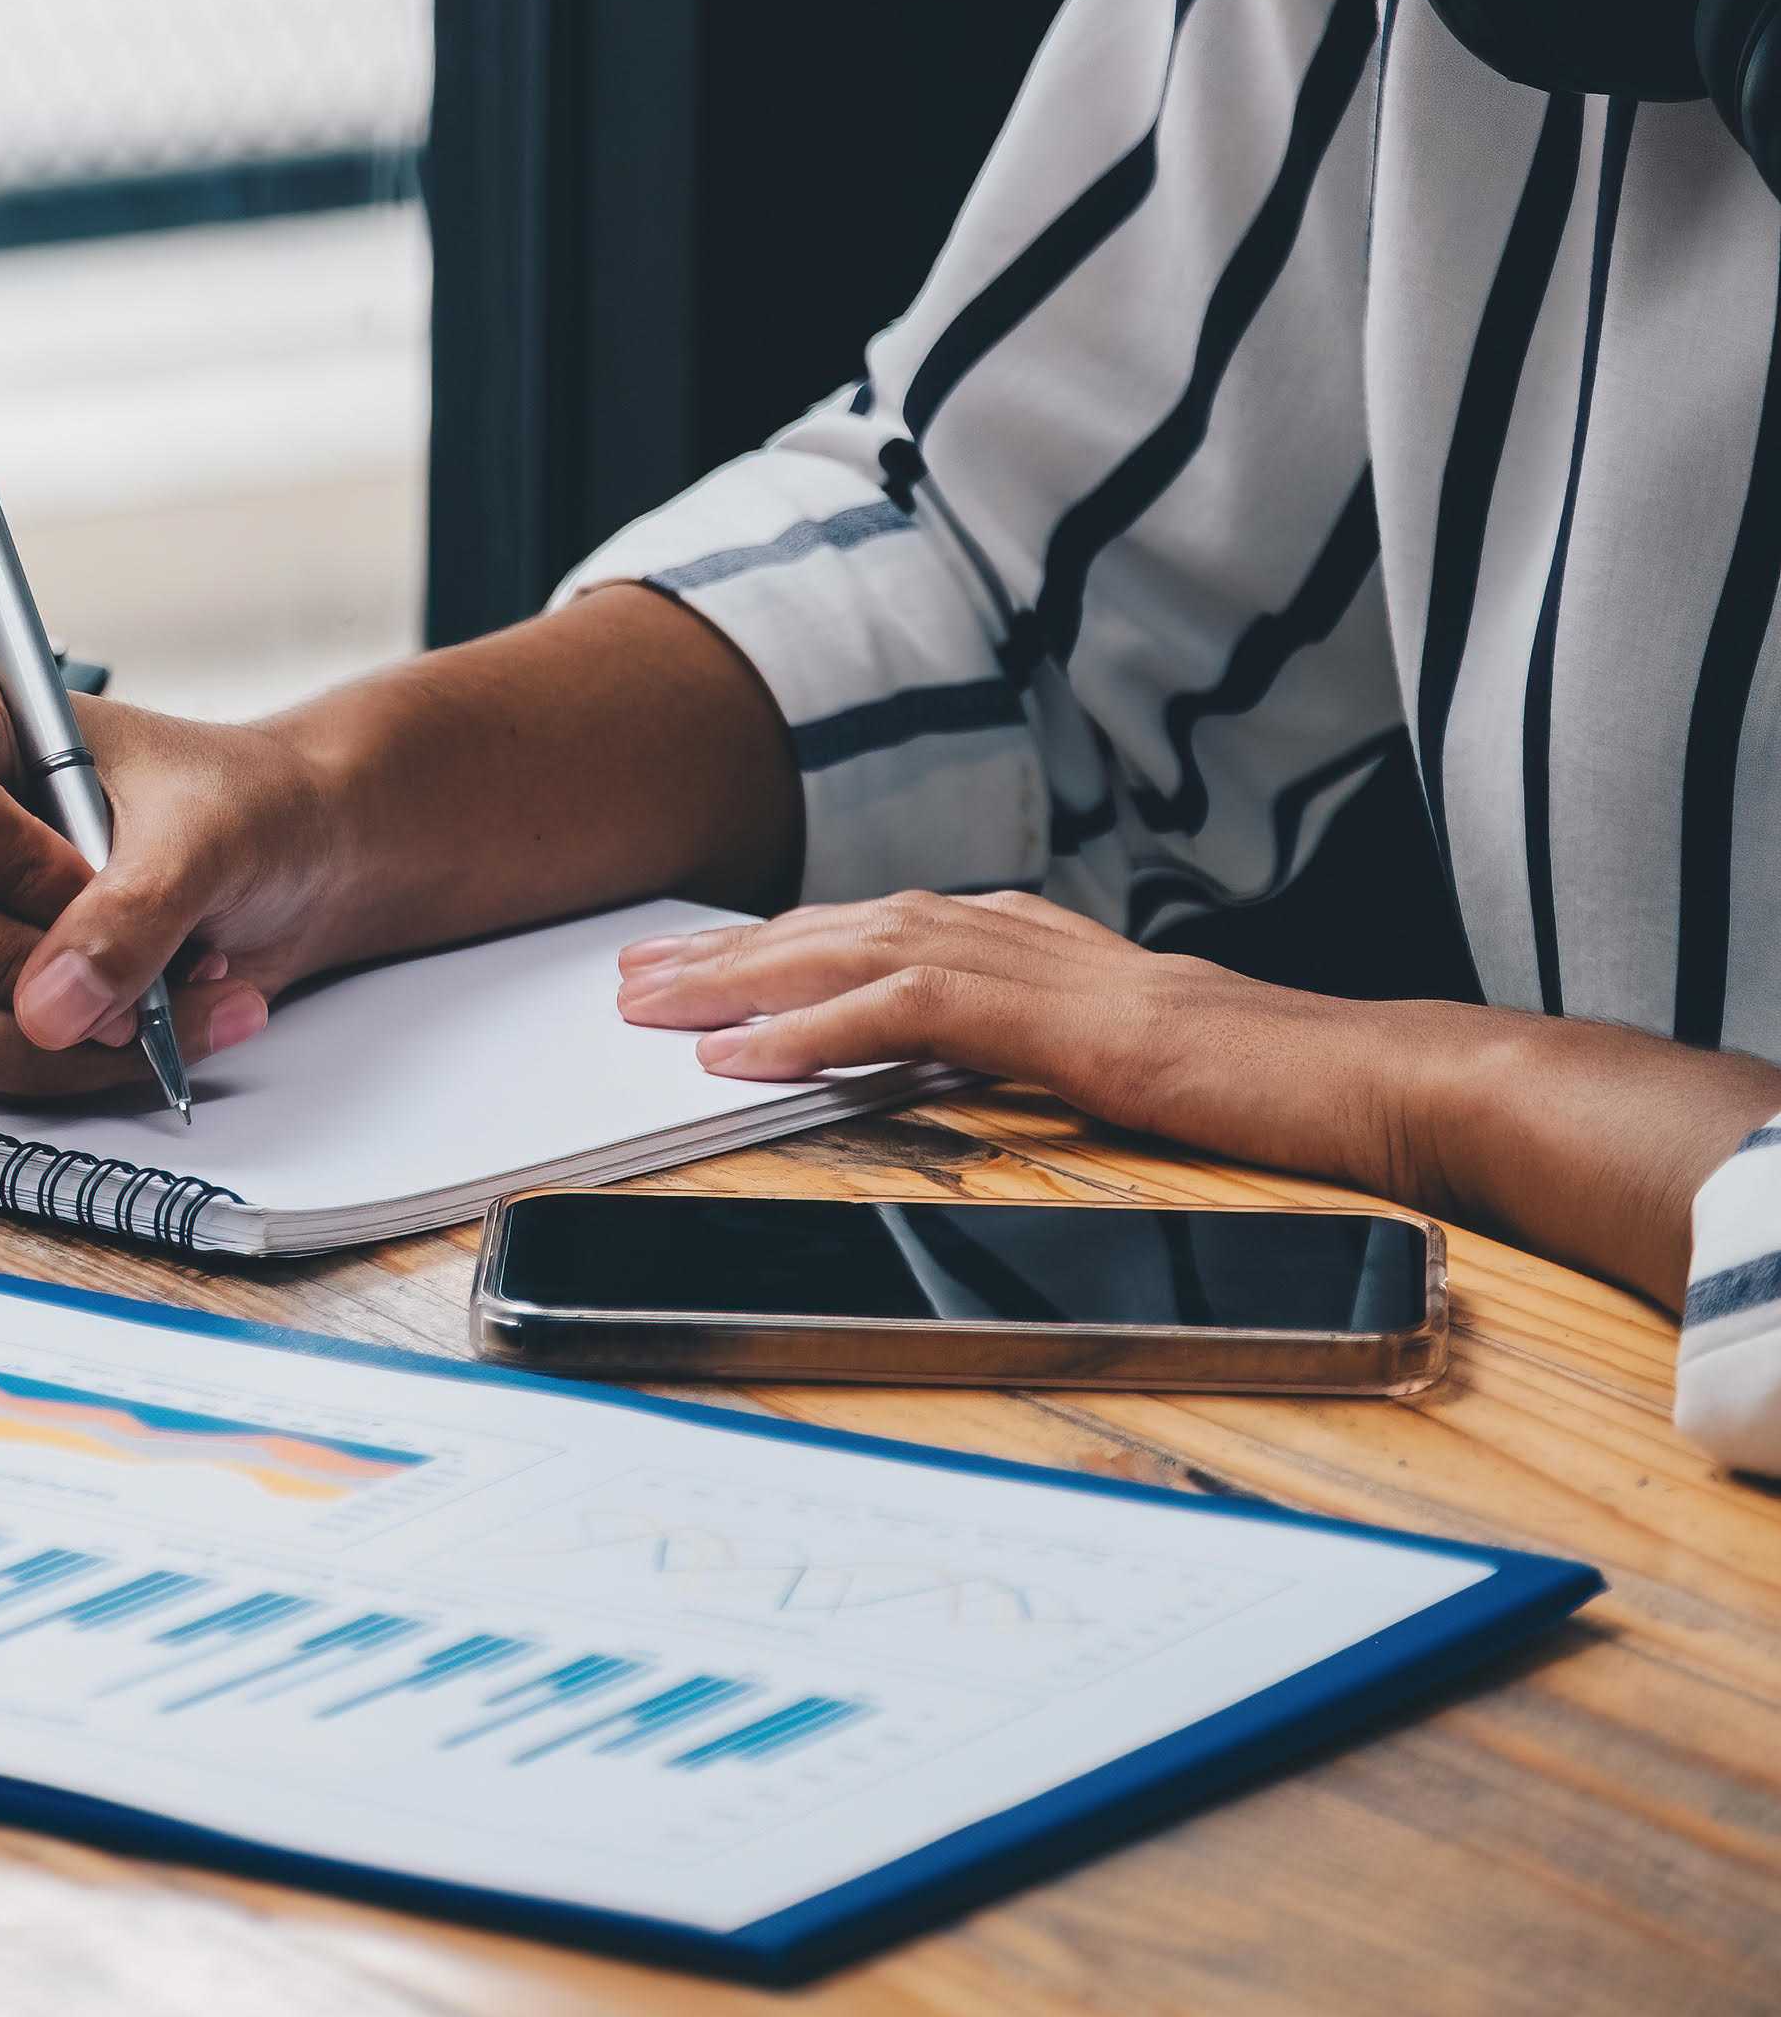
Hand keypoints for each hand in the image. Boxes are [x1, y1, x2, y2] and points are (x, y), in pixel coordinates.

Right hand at [0, 666, 348, 1094]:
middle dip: (21, 967)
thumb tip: (50, 1013)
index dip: (13, 867)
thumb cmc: (232, 804)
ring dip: (80, 1035)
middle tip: (128, 962)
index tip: (97, 878)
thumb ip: (131, 914)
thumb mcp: (204, 836)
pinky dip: (76, 1065)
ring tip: (180, 991)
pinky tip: (145, 1020)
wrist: (272, 862)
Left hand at [612, 891, 1421, 1186]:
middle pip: (849, 926)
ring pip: (862, 952)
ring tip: (652, 1008)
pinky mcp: (1070, 1021)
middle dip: (732, 950)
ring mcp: (1052, 971)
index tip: (696, 968)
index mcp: (1045, 942)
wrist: (1386, 1085)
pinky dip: (817, 1031)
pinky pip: (916, 1012)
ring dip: (745, 979)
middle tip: (631, 975)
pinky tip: (744, 1057)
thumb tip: (948, 1067)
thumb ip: (1038, 1052)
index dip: (781, 945)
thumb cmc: (1274, 1090)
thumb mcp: (1124, 1064)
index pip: (883, 929)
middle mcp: (1033, 935)